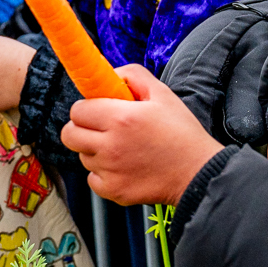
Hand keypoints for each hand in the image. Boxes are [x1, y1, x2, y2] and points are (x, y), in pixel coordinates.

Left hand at [61, 65, 222, 205]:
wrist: (198, 173)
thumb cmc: (182, 134)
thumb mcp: (162, 94)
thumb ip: (133, 76)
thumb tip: (111, 74)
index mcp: (121, 118)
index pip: (77, 110)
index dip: (86, 108)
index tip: (98, 110)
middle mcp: (111, 145)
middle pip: (69, 134)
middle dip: (81, 128)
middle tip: (99, 128)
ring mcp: (110, 171)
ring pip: (82, 156)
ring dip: (94, 151)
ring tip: (120, 148)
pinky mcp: (113, 191)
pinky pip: (92, 179)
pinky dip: (102, 173)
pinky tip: (122, 167)